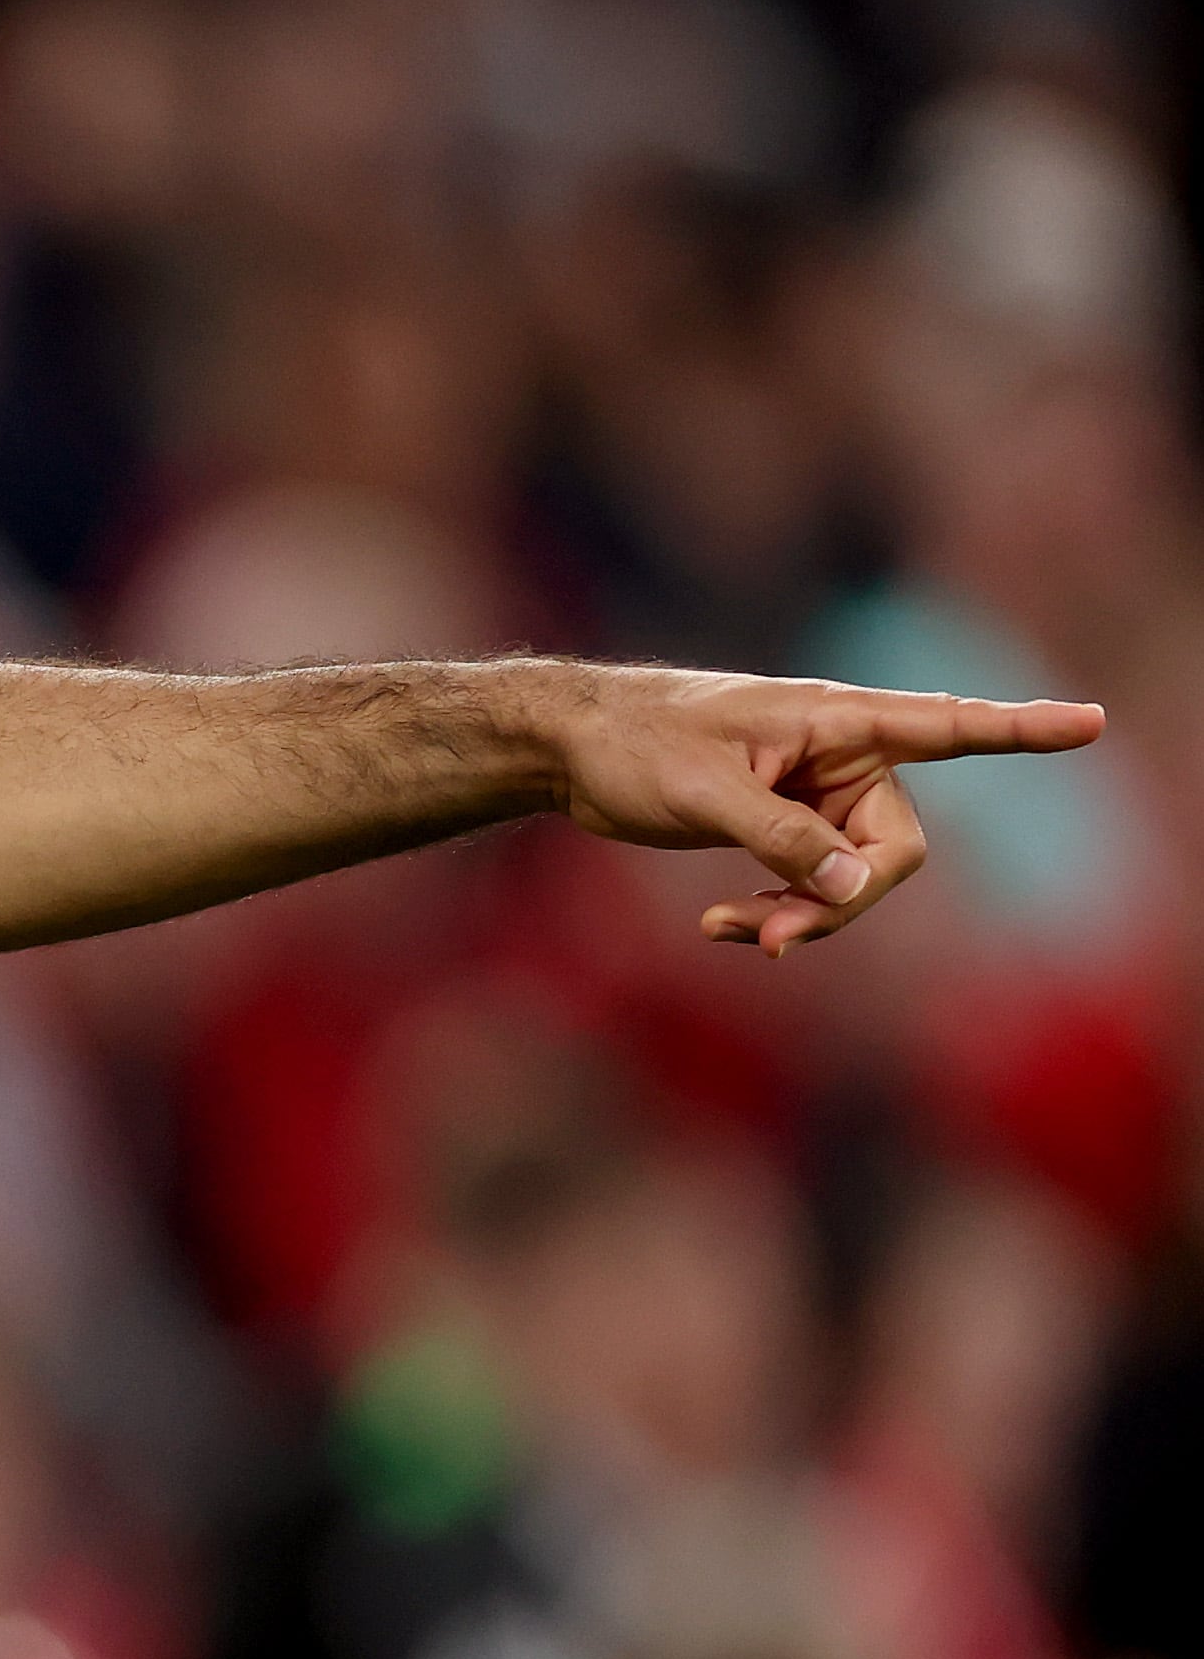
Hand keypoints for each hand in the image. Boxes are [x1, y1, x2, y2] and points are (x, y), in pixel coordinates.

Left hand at [536, 667, 1105, 955]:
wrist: (567, 746)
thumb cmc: (632, 745)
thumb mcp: (705, 794)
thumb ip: (784, 840)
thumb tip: (853, 887)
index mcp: (834, 719)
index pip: (948, 726)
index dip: (1022, 730)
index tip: (1091, 722)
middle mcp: (836, 753)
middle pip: (895, 846)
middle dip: (844, 900)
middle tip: (771, 939)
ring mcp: (810, 792)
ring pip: (852, 876)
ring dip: (802, 914)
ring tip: (729, 931)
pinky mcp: (780, 823)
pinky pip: (810, 882)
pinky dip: (774, 909)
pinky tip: (717, 926)